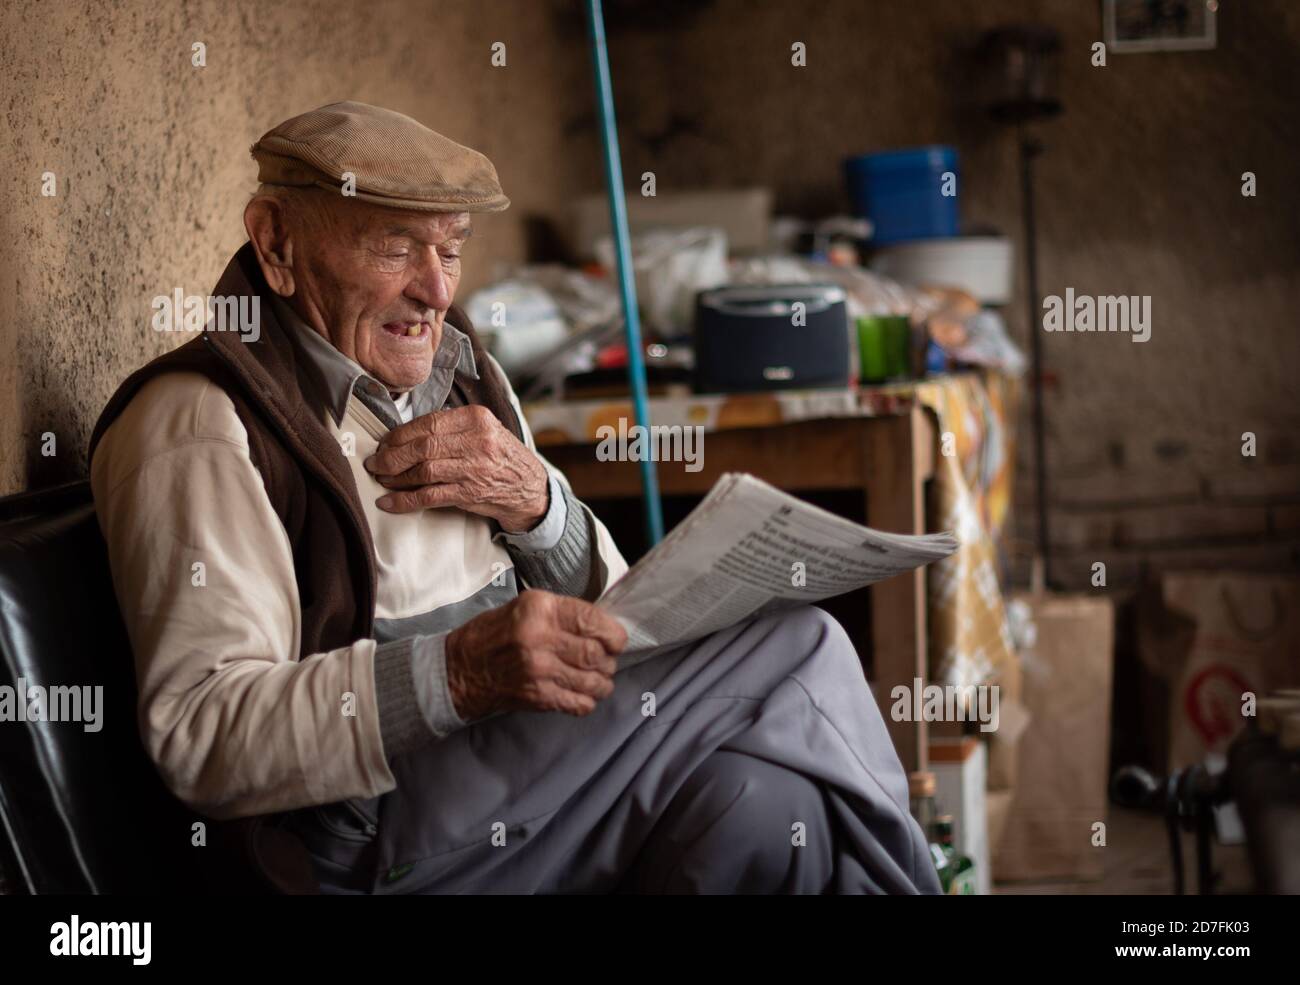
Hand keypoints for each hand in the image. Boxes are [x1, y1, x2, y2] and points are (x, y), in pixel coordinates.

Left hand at [364, 404, 548, 530]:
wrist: (530, 488)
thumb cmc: (501, 458)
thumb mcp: (485, 430)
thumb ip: (452, 427)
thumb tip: (405, 434)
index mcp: (477, 419)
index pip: (427, 423)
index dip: (399, 435)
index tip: (384, 443)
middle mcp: (477, 441)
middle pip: (422, 446)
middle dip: (391, 456)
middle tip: (375, 463)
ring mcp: (474, 469)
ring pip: (423, 470)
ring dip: (395, 477)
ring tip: (381, 479)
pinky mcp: (470, 493)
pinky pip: (429, 496)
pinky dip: (404, 500)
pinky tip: (389, 502)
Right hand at [444, 590, 627, 720]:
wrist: (460, 669)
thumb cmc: (495, 634)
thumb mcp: (526, 607)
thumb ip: (562, 614)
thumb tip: (601, 625)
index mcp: (539, 610)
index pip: (592, 620)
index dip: (613, 633)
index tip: (616, 640)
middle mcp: (540, 638)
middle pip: (596, 653)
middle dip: (609, 660)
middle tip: (607, 660)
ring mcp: (539, 671)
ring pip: (593, 681)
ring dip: (603, 682)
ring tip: (599, 679)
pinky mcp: (537, 696)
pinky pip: (579, 703)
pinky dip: (588, 701)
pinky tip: (583, 694)